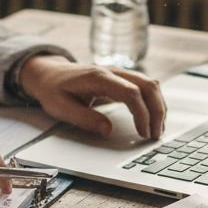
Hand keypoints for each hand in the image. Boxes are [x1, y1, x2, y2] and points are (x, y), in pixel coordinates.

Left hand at [18, 55, 166, 139]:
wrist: (49, 74)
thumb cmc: (53, 90)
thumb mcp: (61, 108)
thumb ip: (84, 119)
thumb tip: (108, 130)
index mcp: (98, 77)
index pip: (131, 92)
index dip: (141, 114)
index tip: (142, 133)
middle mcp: (112, 71)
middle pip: (148, 85)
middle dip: (156, 111)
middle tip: (155, 135)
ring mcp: (119, 73)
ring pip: (150, 84)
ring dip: (158, 106)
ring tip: (156, 130)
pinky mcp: (121, 78)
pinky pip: (145, 86)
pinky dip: (153, 102)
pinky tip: (152, 118)